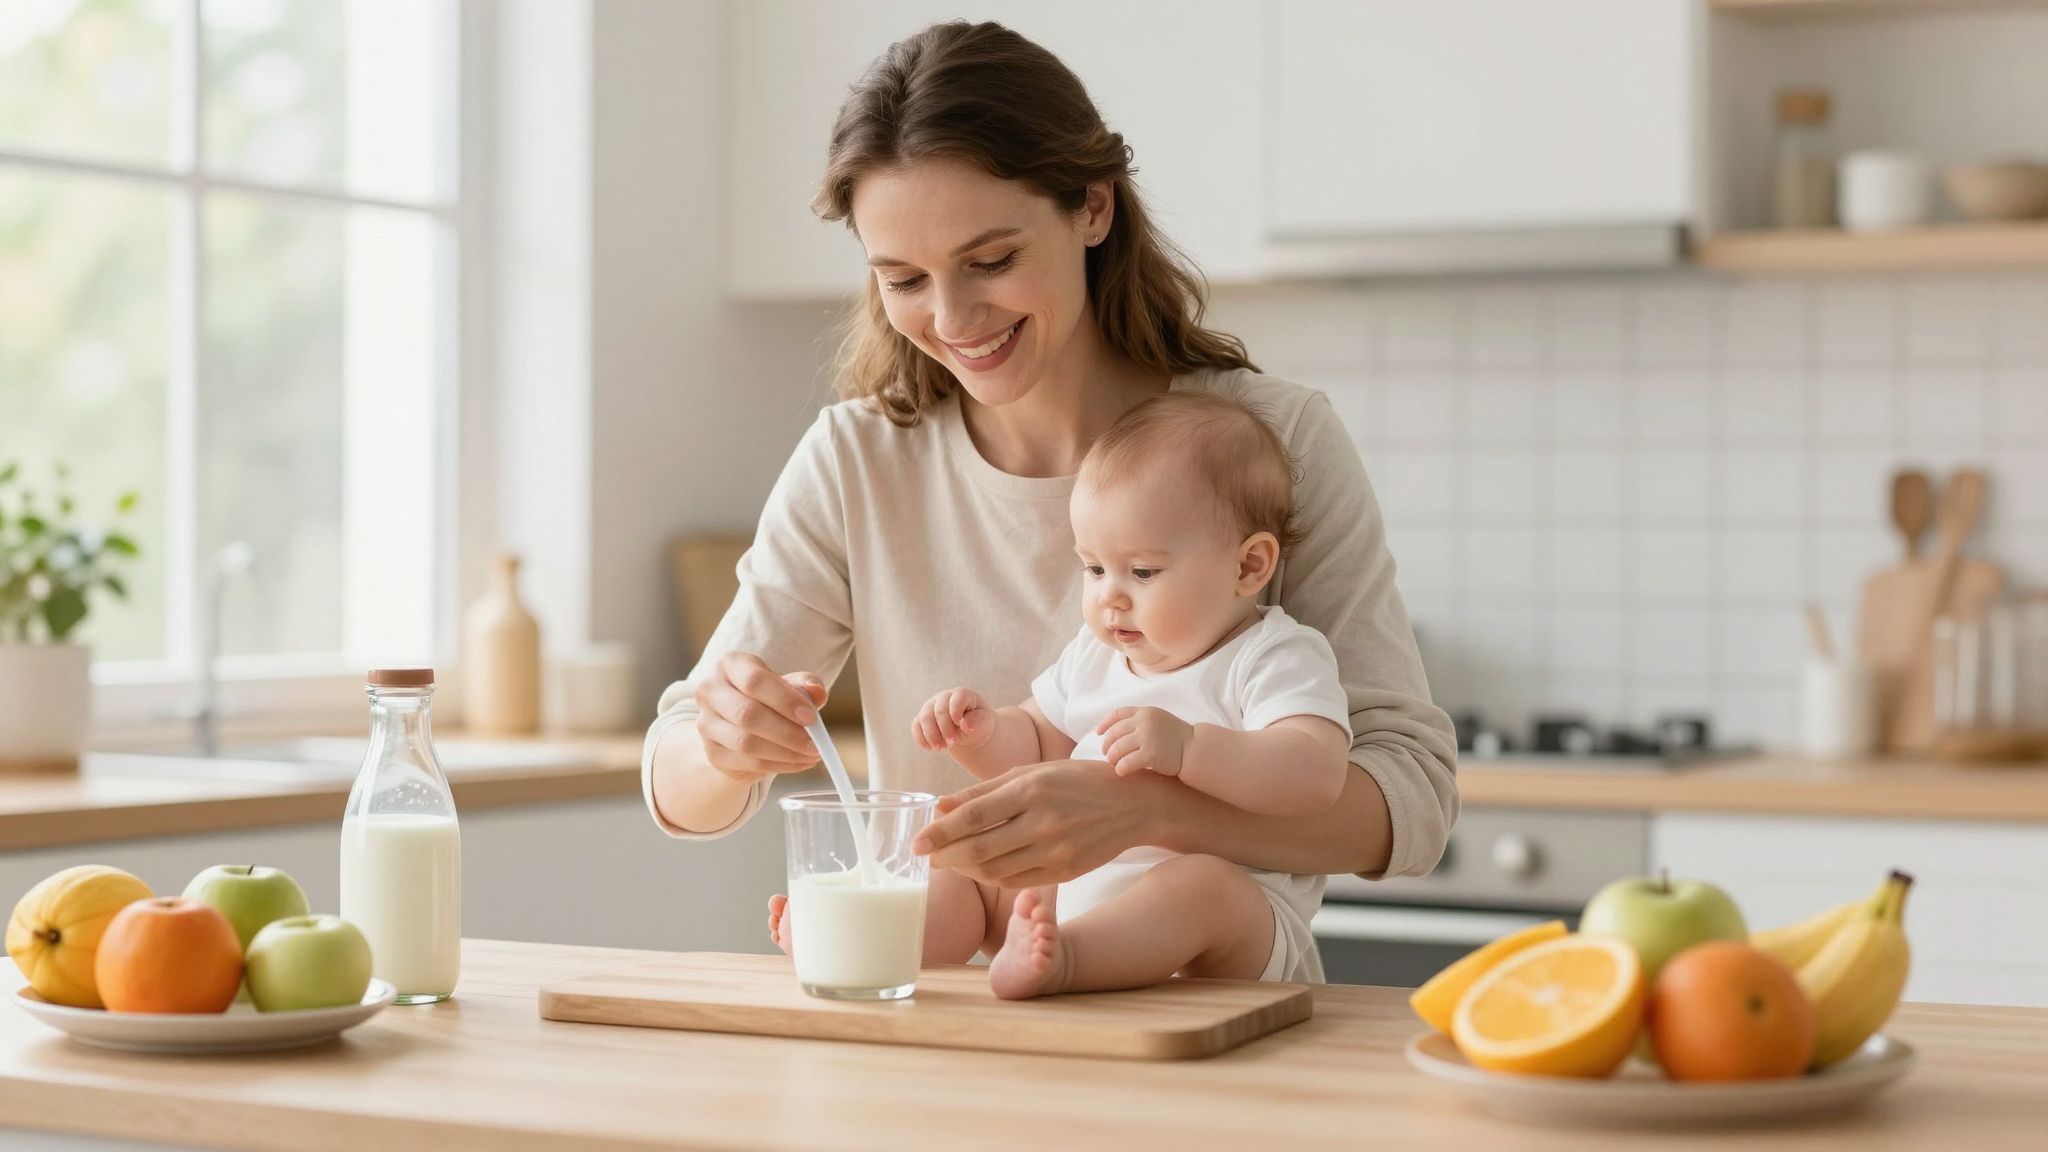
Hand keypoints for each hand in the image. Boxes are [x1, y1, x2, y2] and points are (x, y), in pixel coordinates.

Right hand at [692, 651, 827, 782]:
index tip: (812, 718)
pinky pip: (748, 763)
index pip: (755, 680)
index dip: (785, 700)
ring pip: (746, 743)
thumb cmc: (768, 697)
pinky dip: (779, 765)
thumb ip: (805, 686)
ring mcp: (706, 724)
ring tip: (811, 755)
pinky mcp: (713, 753)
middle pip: (747, 714)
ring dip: (785, 753)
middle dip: (787, 733)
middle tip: (815, 744)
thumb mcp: (788, 685)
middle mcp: (710, 691)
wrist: (738, 724)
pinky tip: (798, 762)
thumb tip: (817, 693)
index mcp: (730, 665)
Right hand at [911, 688, 995, 752]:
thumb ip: (978, 720)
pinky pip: (916, 726)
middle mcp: (944, 697)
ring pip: (925, 718)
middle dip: (945, 729)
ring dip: (932, 735)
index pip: (957, 698)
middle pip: (939, 711)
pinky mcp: (922, 718)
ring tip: (942, 748)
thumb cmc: (979, 722)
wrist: (969, 730)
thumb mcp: (984, 721)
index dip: (956, 711)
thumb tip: (965, 724)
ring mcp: (931, 707)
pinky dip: (921, 738)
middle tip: (953, 742)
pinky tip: (929, 748)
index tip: (960, 724)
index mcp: (961, 694)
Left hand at [912, 760, 1158, 887]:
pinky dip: (992, 876)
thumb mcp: (1032, 772)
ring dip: (966, 868)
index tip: (917, 843)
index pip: (974, 815)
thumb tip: (941, 805)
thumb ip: (984, 790)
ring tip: (951, 860)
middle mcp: (1043, 821)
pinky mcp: (1065, 871)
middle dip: (946, 855)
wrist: (1133, 804)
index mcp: (1032, 789)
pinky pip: (1017, 881)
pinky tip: (981, 867)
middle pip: (980, 848)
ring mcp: (1056, 849)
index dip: (940, 831)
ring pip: (995, 870)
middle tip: (927, 856)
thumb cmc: (1076, 781)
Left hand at [1095, 706, 1192, 777]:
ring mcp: (1147, 738)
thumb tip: (1117, 734)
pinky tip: (1121, 772)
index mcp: (1146, 712)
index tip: (1098, 733)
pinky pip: (1127, 762)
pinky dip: (1120, 768)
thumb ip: (1141, 722)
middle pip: (1115, 733)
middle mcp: (1144, 722)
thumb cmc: (1178, 737)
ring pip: (1118, 748)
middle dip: (1107, 745)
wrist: (1195, 748)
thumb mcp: (1159, 720)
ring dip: (1112, 757)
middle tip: (1107, 754)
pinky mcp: (1150, 754)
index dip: (1105, 724)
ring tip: (1114, 763)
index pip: (1118, 714)